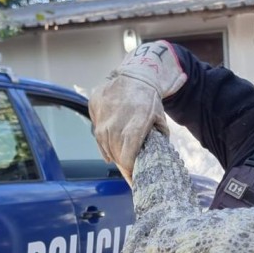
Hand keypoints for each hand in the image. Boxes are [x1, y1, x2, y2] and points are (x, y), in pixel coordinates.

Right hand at [88, 41, 186, 182]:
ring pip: (104, 143)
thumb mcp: (159, 121)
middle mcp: (116, 121)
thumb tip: (151, 162)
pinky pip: (97, 132)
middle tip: (128, 170)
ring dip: (112, 153)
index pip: (127, 156)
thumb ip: (157, 141)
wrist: (136, 75)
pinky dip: (103, 141)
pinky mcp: (94, 107)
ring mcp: (103, 114)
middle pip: (114, 152)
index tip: (133, 177)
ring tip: (120, 156)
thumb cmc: (150, 100)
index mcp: (136, 124)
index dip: (129, 169)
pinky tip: (110, 145)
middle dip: (122, 163)